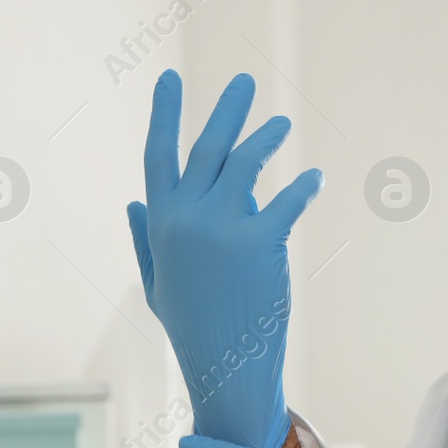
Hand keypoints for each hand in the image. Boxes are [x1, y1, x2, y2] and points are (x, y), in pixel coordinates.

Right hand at [128, 70, 323, 447]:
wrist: (225, 369)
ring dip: (267, 138)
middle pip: (208, 147)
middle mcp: (187, 220)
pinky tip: (314, 179)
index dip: (163, 114)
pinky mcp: (260, 243)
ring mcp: (222, 229)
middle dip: (228, 109)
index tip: (168, 78)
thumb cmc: (193, 328)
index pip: (158, 155)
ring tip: (282, 124)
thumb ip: (144, 240)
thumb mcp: (157, 284)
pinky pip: (287, 201)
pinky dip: (303, 187)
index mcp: (160, 225)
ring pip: (246, 163)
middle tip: (245, 81)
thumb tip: (132, 204)